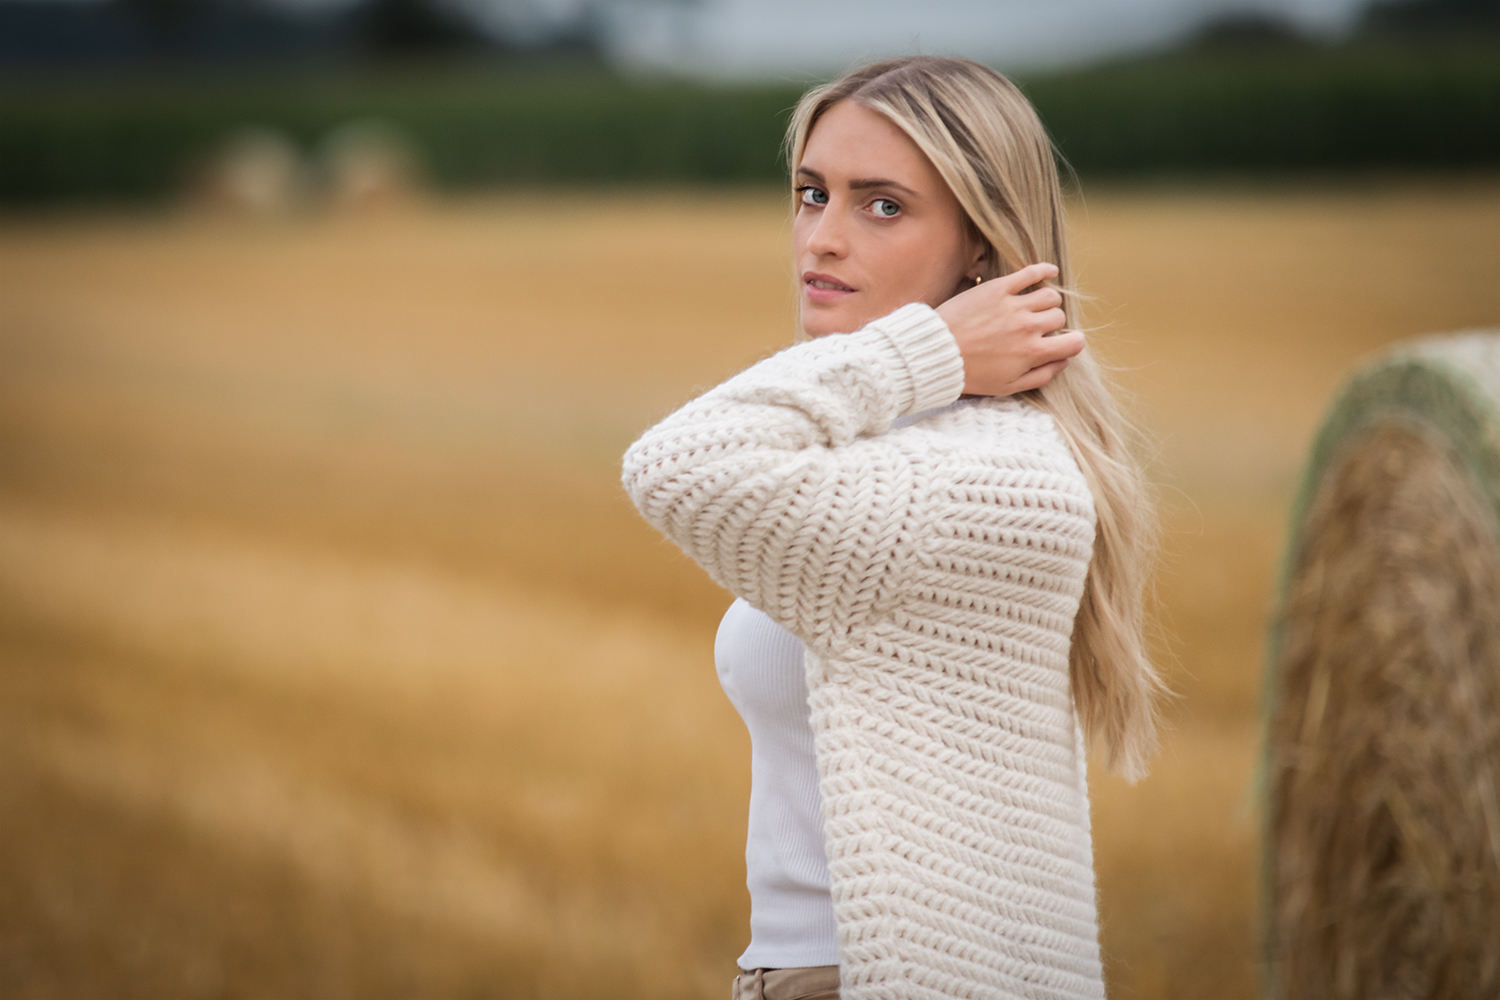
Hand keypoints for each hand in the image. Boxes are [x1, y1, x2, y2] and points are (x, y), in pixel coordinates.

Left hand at [935, 262, 1083, 395]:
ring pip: (1050, 296)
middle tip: (1036, 328)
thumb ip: (1040, 377)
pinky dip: (1045, 270)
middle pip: (1059, 317)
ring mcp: (1014, 305)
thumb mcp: (1007, 387)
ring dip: (1047, 302)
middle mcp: (1028, 327)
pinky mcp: (999, 288)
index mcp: (1032, 352)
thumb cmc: (971, 374)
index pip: (1073, 343)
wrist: (937, 352)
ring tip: (1035, 308)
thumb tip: (1063, 363)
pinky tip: (1050, 272)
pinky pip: (1031, 273)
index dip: (1071, 344)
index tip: (1062, 343)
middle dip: (1053, 324)